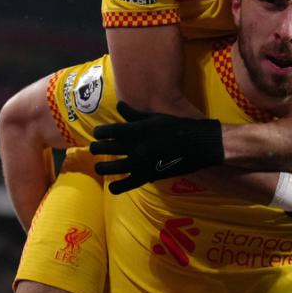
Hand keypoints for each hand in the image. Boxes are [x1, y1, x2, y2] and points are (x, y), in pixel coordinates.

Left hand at [91, 102, 224, 193]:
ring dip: (101, 167)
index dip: (98, 133)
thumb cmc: (175, 126)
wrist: (195, 144)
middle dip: (96, 148)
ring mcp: (137, 163)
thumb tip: (119, 105)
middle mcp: (131, 146)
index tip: (99, 134)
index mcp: (133, 130)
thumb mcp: (153, 117)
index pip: (104, 131)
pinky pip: (124, 185)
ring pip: (108, 168)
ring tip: (100, 167)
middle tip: (96, 149)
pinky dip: (116, 187)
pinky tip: (113, 186)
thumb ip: (133, 114)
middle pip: (101, 148)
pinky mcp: (146, 176)